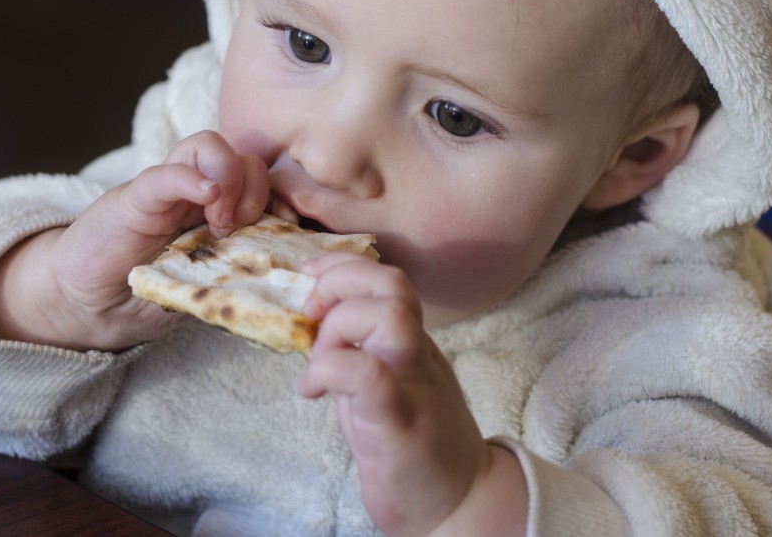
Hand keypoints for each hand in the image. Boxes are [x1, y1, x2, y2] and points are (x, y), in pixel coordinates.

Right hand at [0, 130, 268, 350]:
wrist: (81, 303)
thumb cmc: (140, 297)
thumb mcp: (197, 292)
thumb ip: (229, 279)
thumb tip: (277, 284)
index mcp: (214, 216)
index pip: (260, 182)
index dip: (281, 198)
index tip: (287, 230)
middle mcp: (193, 195)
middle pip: (243, 158)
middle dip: (257, 189)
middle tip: (244, 230)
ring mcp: (164, 192)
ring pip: (208, 147)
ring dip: (229, 178)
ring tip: (222, 222)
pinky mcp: (133, 200)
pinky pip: (165, 174)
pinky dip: (190, 178)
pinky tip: (206, 197)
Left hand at [296, 254, 491, 535]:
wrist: (459, 505)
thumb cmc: (415, 447)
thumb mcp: (386, 387)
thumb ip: (359, 354)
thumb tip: (314, 327)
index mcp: (413, 344)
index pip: (388, 279)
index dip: (344, 266)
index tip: (311, 277)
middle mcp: (418, 355)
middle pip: (393, 284)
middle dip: (340, 281)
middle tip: (311, 313)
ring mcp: (413, 386)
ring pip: (389, 317)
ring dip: (338, 325)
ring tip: (318, 359)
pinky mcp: (398, 424)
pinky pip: (369, 376)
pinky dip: (330, 370)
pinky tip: (312, 391)